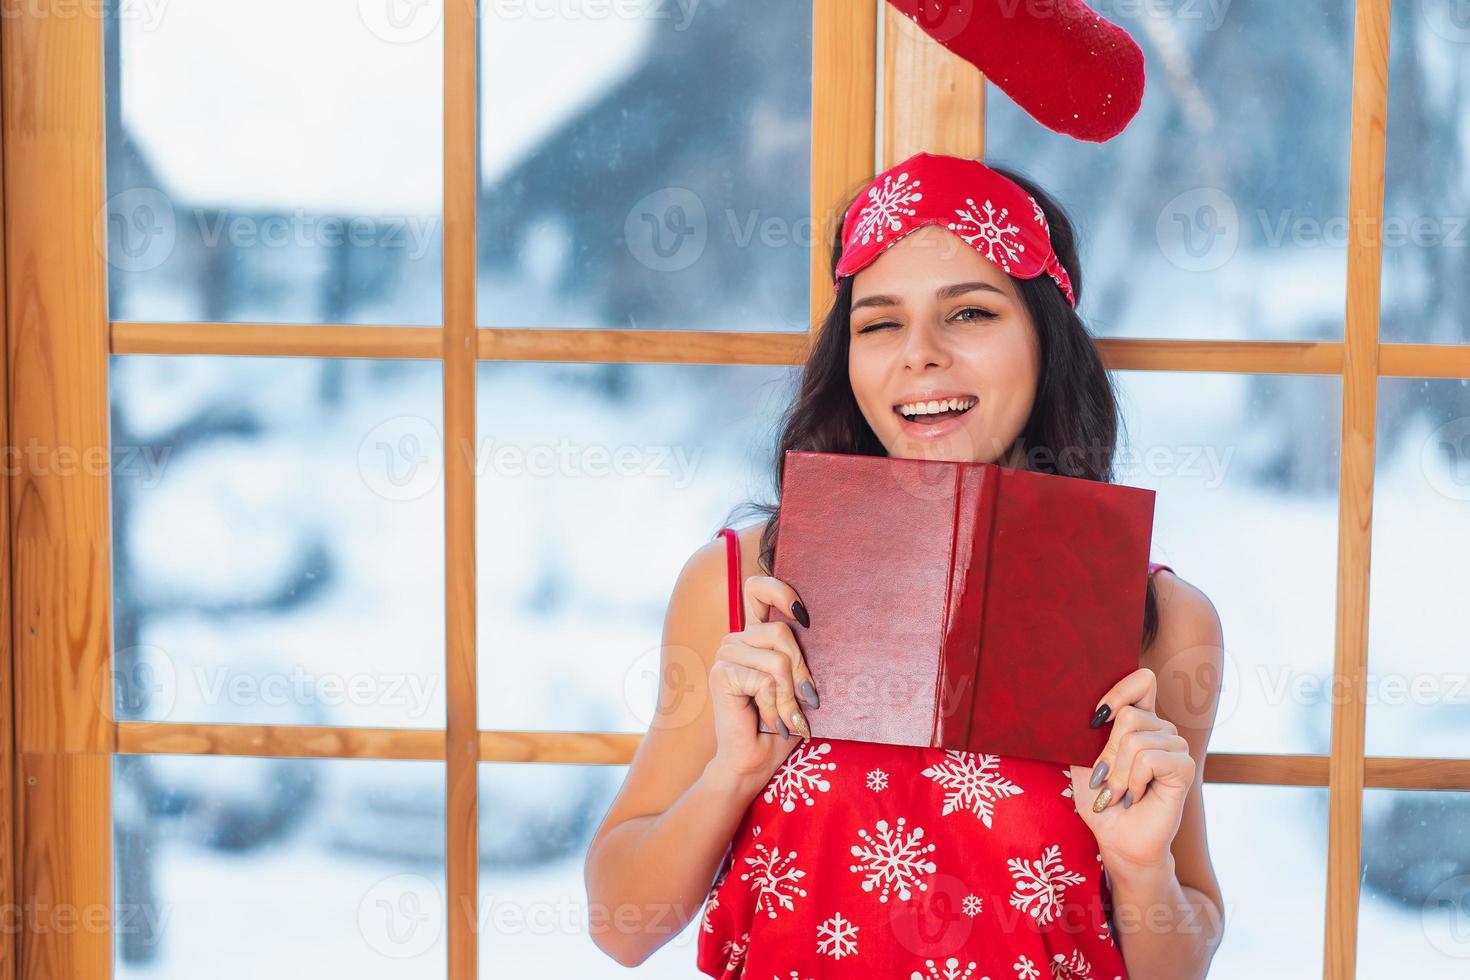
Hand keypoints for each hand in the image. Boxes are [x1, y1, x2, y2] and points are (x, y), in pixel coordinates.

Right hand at [707, 573, 820, 785]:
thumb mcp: (799, 686)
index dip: (780, 591)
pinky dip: (774, 706)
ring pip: (777, 660)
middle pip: (782, 633)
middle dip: (801, 673)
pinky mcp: (721, 674)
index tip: (804, 616)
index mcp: (755, 636)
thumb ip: (802, 658)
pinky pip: (765, 680)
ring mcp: (725, 654)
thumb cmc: (780, 725)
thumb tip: (828, 632)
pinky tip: (767, 721)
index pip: (759, 589)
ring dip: (788, 696)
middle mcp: (737, 639)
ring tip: (784, 717)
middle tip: (805, 703)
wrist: (754, 762)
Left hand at [1068, 667, 1194, 875]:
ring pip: (1136, 739)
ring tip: (1121, 793)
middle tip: (1106, 780)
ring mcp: (1176, 747)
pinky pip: (1150, 758)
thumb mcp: (1082, 760)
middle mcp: (1161, 729)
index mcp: (1139, 721)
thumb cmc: (1099, 799)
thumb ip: (1085, 731)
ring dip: (1119, 773)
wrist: (1116, 837)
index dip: (1118, 692)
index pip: (1142, 681)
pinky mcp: (1184, 767)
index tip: (1094, 721)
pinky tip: (1135, 796)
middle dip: (1108, 753)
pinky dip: (1134, 780)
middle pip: (1129, 714)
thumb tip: (1073, 708)